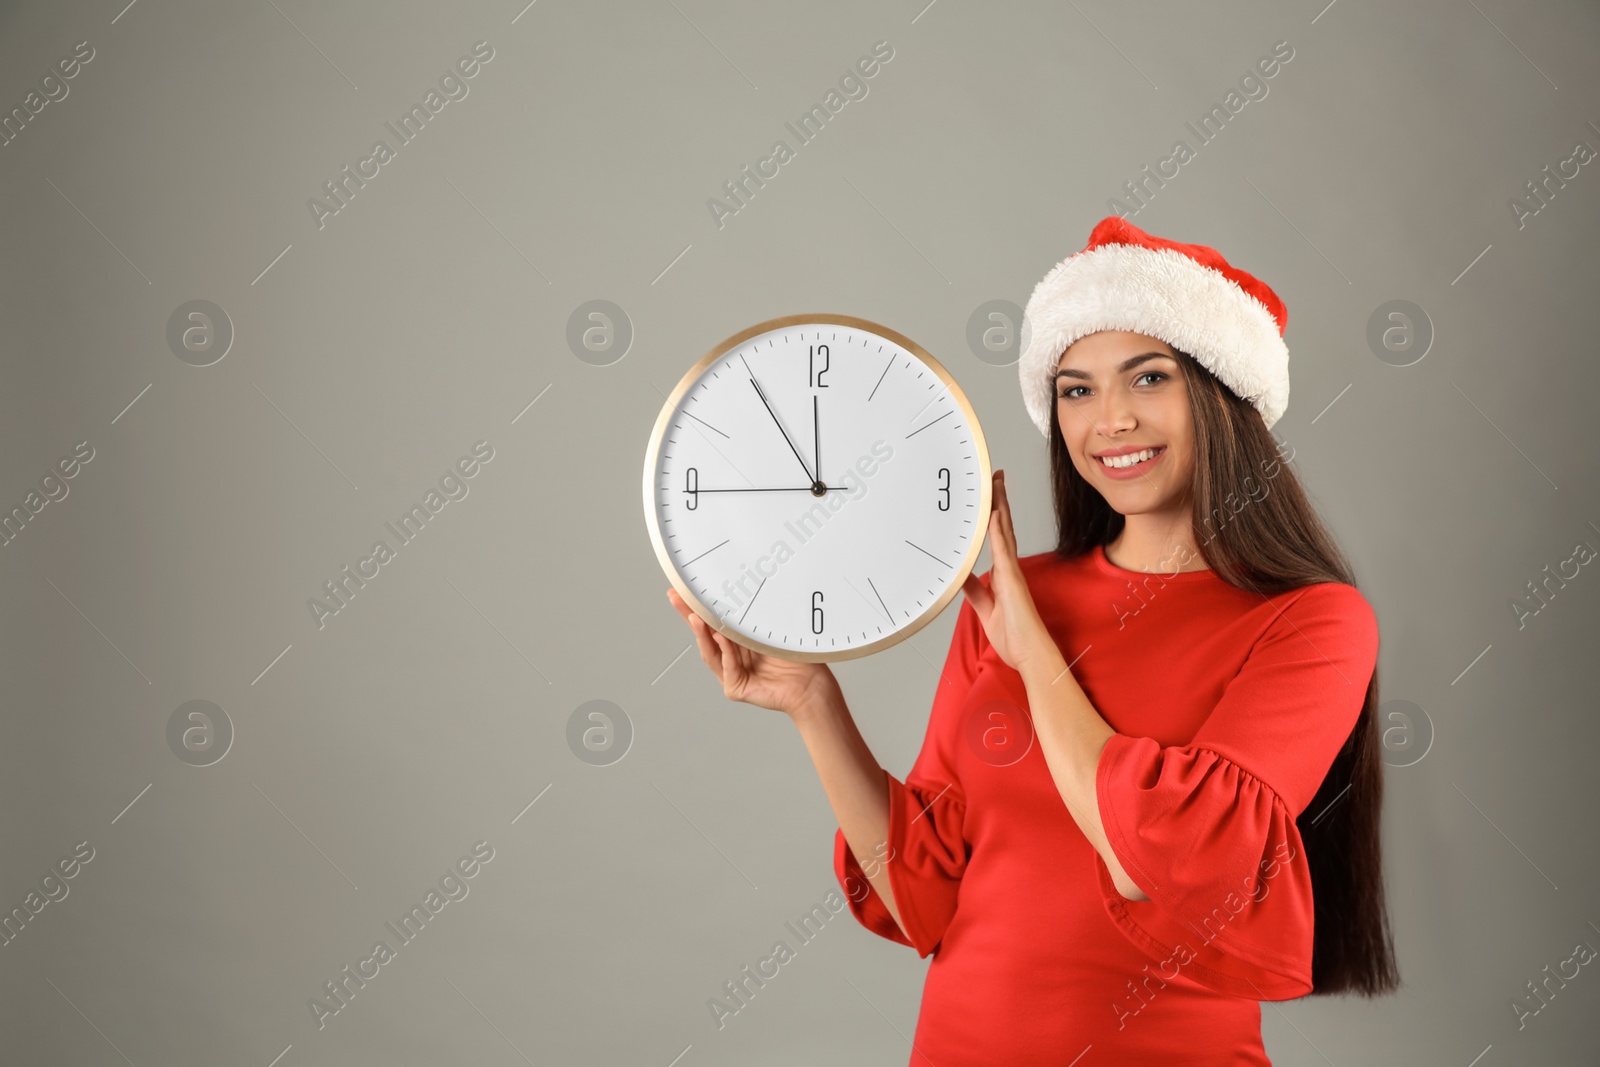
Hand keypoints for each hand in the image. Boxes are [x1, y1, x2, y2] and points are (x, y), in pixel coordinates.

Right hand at [666, 587, 839, 718]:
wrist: (811, 683)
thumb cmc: (795, 655)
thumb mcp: (769, 628)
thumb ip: (751, 616)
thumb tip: (736, 589)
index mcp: (739, 641)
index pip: (714, 621)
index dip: (698, 605)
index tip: (684, 588)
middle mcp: (731, 656)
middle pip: (705, 633)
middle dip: (689, 614)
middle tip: (676, 596)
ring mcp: (731, 673)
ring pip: (711, 650)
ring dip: (702, 632)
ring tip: (694, 615)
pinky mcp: (735, 687)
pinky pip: (727, 666)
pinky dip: (725, 652)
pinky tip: (721, 636)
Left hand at [961, 469, 1058, 674]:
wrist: (1030, 653)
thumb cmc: (1015, 637)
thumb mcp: (986, 610)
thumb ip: (976, 592)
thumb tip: (963, 578)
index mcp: (1004, 575)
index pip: (998, 537)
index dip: (995, 515)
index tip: (992, 496)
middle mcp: (1009, 569)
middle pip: (1003, 527)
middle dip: (999, 501)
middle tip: (996, 477)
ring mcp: (1012, 572)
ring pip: (1004, 532)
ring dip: (999, 507)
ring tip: (995, 484)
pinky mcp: (1012, 581)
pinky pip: (1002, 551)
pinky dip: (997, 532)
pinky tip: (993, 515)